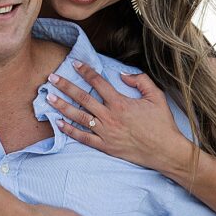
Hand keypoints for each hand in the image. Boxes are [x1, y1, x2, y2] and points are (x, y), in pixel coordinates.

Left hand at [46, 61, 190, 174]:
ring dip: (63, 107)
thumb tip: (122, 74)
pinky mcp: (105, 146)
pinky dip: (70, 131)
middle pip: (83, 98)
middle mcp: (109, 117)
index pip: (98, 83)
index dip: (85, 71)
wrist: (165, 151)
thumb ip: (140, 80)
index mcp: (120, 103)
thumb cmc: (162, 123)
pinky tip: (59, 124)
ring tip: (49, 98)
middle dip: (66, 86)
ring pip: (79, 117)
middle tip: (51, 78)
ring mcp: (105, 133)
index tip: (74, 63)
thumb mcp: (156, 96)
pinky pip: (83, 138)